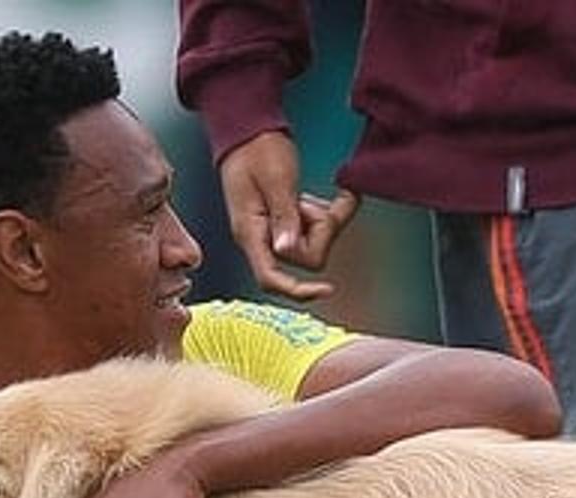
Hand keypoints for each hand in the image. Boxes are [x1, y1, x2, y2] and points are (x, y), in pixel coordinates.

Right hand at [219, 131, 360, 299]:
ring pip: (310, 245)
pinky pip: (310, 231)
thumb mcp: (275, 178)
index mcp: (250, 232)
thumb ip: (283, 215)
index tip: (328, 289)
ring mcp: (271, 232)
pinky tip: (323, 199)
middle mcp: (260, 239)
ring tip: (314, 195)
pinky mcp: (282, 223)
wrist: (247, 130)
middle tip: (316, 202)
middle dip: (320, 233)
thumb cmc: (256, 148)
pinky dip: (322, 217)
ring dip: (323, 222)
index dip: (299, 291)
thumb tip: (286, 250)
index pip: (271, 278)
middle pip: (303, 259)